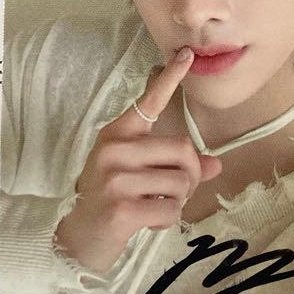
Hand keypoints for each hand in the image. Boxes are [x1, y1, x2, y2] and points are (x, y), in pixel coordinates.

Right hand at [53, 47, 222, 272]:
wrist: (79, 239)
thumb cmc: (111, 200)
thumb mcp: (137, 174)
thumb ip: (174, 165)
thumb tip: (215, 164)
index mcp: (117, 134)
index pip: (148, 101)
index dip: (170, 78)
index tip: (187, 55)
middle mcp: (114, 149)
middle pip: (183, 151)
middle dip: (190, 176)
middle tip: (177, 192)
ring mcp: (116, 178)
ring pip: (181, 183)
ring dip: (177, 201)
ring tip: (154, 206)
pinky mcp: (121, 208)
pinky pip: (170, 209)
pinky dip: (166, 220)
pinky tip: (146, 221)